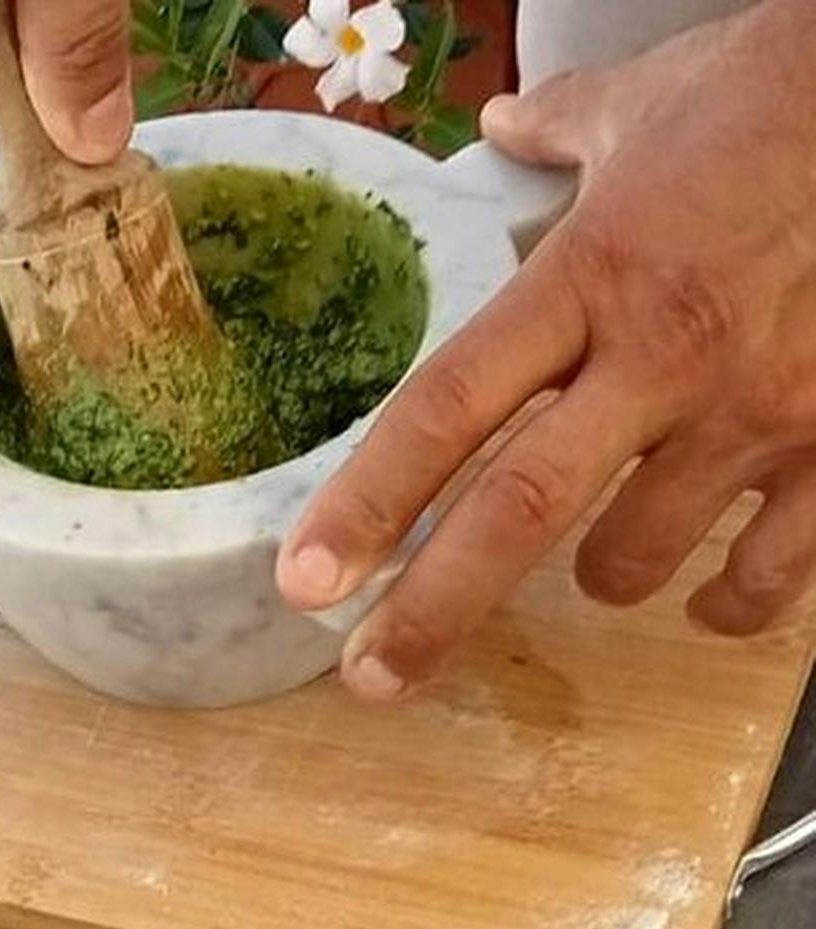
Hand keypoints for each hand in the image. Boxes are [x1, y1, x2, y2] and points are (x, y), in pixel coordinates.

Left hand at [275, 0, 815, 699]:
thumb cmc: (782, 104)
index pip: (448, 405)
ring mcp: (760, 409)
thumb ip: (559, 135)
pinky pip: (769, 578)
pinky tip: (708, 594)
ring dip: (598, 580)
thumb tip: (502, 125)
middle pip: (520, 511)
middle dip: (433, 611)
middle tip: (372, 677)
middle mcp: (666, 354)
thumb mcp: (647, 107)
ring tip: (594, 564)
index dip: (369, 502)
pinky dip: (726, 603)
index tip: (307, 578)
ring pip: (635, 559)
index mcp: (591, 275)